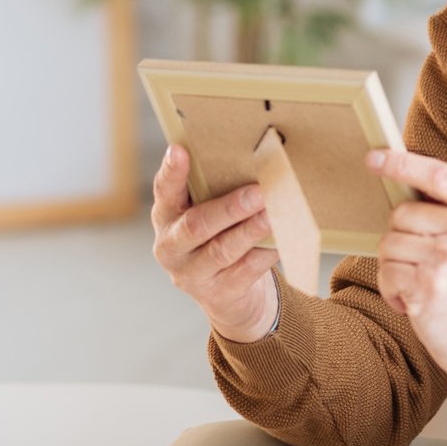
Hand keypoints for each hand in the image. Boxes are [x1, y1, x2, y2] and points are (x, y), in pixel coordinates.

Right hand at [151, 144, 279, 341]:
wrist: (225, 295)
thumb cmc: (217, 238)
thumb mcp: (206, 214)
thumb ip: (215, 193)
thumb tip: (255, 162)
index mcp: (166, 217)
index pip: (164, 190)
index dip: (171, 171)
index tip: (179, 150)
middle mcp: (171, 246)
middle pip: (197, 225)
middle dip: (229, 208)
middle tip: (257, 193)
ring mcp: (193, 274)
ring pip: (223, 250)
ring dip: (251, 230)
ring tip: (273, 214)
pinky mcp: (219, 294)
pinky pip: (246, 269)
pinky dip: (265, 252)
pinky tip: (283, 239)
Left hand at [368, 148, 446, 385]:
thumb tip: (396, 176)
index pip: (438, 174)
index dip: (402, 163)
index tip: (374, 157)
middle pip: (402, 212)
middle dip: (401, 238)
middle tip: (425, 264)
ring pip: (388, 243)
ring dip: (395, 267)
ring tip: (422, 284)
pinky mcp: (428, 286)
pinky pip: (385, 272)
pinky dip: (391, 289)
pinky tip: (414, 301)